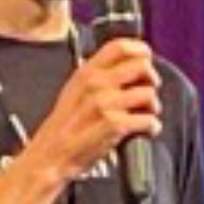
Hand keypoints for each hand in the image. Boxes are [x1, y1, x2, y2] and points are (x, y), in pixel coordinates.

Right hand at [22, 39, 159, 184]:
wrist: (51, 156)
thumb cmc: (64, 128)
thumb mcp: (74, 91)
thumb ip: (97, 77)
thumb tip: (127, 67)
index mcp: (86, 72)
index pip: (119, 47)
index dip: (140, 50)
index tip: (147, 59)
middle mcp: (96, 84)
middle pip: (142, 66)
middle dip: (151, 80)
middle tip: (147, 93)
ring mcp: (105, 104)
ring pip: (149, 94)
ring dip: (152, 107)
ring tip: (144, 116)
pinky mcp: (115, 125)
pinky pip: (149, 120)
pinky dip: (152, 127)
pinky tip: (144, 131)